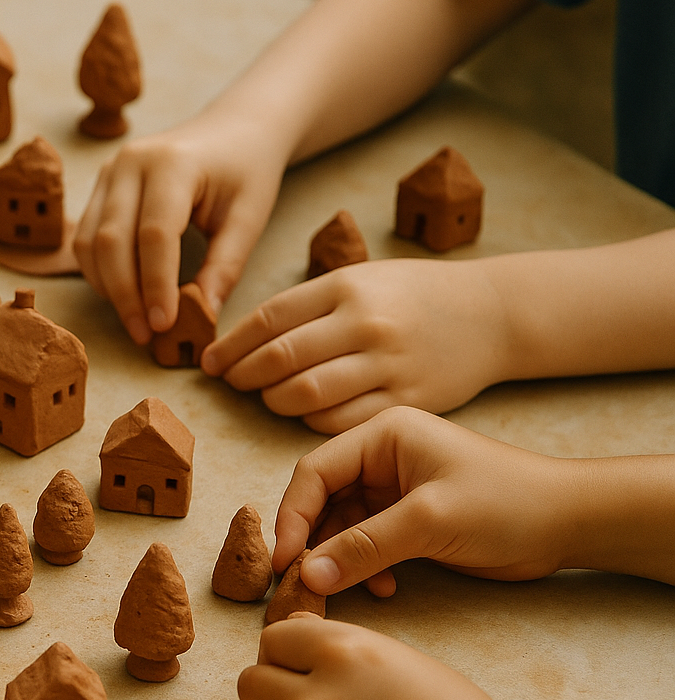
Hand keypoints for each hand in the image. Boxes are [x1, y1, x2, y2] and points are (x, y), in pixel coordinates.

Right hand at [74, 112, 287, 344]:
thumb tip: (202, 318)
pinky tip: (126, 296)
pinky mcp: (99, 187)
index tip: (165, 325)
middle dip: (125, 295)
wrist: (233, 130)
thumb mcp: (249, 217)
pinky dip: (100, 274)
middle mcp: (129, 162)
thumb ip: (225, 266)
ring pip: (88, 243)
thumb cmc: (246, 171)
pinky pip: (84, 239)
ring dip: (108, 289)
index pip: (154, 234)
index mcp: (172, 163)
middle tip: (145, 335)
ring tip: (137, 321)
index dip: (155, 285)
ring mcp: (108, 172)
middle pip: (110, 241)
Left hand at [201, 257, 510, 432]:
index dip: (230, 345)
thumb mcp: (359, 279)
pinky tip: (305, 412)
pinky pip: (339, 420)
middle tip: (231, 383)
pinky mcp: (406, 399)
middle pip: (281, 359)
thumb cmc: (409, 296)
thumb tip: (240, 340)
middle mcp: (366, 323)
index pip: (269, 320)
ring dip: (273, 401)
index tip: (209, 362)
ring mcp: (388, 364)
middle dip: (244, 376)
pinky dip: (310, 420)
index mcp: (347, 286)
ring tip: (267, 397)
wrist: (489, 313)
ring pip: (305, 395)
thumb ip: (306, 306)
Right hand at [273, 406, 572, 597]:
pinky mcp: (407, 518)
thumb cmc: (508, 504)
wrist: (570, 523)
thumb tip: (307, 576)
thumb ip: (364, 548)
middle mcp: (382, 457)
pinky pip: (365, 543)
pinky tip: (385, 588)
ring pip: (340, 526)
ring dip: (341, 560)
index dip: (293, 516)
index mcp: (383, 435)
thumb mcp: (430, 523)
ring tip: (348, 591)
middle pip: (321, 499)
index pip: (314, 471)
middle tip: (303, 583)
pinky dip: (365, 567)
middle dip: (313, 543)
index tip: (285, 561)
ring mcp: (394, 488)